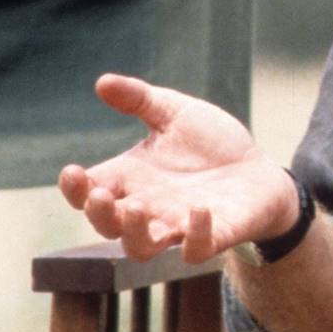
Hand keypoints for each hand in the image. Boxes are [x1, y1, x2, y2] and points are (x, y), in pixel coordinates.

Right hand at [56, 74, 296, 263]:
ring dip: (133, 233)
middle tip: (102, 194)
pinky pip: (196, 250)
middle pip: (107, 225)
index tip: (72, 172)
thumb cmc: (212, 144)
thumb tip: (103, 81)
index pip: (89, 191)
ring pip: (140, 249)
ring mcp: (179, 227)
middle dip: (98, 213)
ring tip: (137, 206)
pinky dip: (195, 236)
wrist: (260, 170)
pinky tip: (199, 210)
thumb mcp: (176, 113)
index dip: (75, 188)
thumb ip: (141, 100)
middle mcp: (148, 209)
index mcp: (132, 179)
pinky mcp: (213, 237)